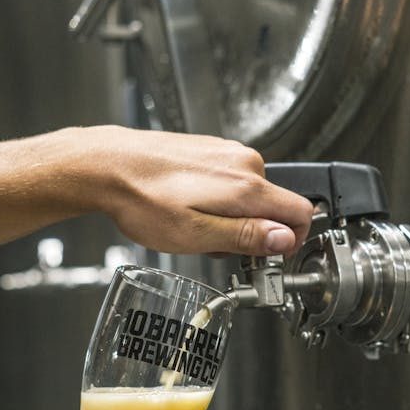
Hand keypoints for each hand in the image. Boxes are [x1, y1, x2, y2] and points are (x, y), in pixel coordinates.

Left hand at [90, 126, 313, 255]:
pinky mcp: (211, 151)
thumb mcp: (196, 235)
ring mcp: (227, 153)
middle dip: (254, 235)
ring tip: (195, 228)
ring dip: (233, 220)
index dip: (291, 242)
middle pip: (275, 208)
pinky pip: (232, 184)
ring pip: (251, 198)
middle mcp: (244, 163)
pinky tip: (189, 210)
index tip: (267, 258)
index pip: (302, 213)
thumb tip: (285, 240)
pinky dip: (218, 203)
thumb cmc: (143, 201)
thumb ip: (246, 237)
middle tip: (216, 249)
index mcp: (247, 186)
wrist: (108, 166)